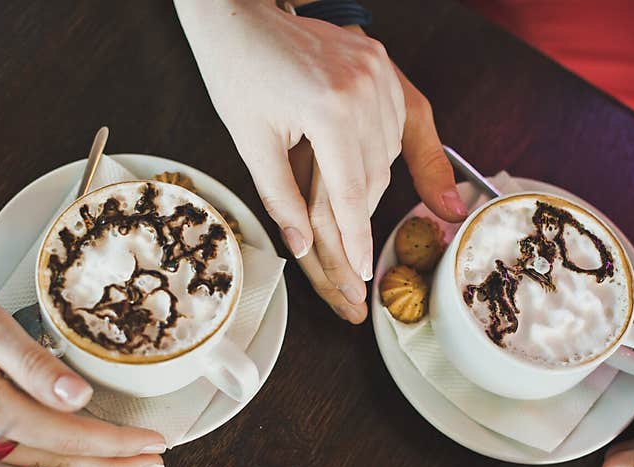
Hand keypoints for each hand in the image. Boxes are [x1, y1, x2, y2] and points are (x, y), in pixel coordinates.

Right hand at [0, 242, 165, 466]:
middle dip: (114, 464)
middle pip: (60, 462)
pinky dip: (53, 466)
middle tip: (157, 462)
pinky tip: (70, 460)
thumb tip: (79, 400)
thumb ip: (33, 366)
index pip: (69, 438)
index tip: (156, 442)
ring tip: (127, 465)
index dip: (118, 444)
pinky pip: (16, 464)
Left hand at [176, 1, 465, 321]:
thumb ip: (279, 198)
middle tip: (349, 251)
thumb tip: (302, 247)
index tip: (359, 273)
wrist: (241, 13)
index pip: (351, 192)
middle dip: (361, 216)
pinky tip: (367, 169)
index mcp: (329, 108)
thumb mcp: (251, 142)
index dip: (356, 239)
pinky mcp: (381, 64)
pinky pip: (396, 120)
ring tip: (352, 211)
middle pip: (374, 176)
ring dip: (370, 185)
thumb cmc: (237, 73)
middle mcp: (365, 88)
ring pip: (388, 153)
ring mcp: (378, 72)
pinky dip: (381, 151)